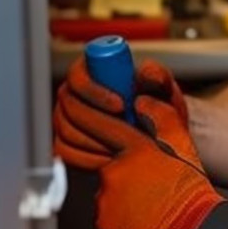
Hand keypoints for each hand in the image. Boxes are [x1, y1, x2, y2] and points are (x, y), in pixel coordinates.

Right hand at [53, 56, 187, 170]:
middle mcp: (74, 93)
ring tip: (121, 145)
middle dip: (97, 121)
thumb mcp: (161, 87)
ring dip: (94, 140)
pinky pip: (65, 152)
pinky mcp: (65, 143)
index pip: (79, 76)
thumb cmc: (158, 103)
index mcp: (92, 70)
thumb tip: (145, 73)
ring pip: (67, 130)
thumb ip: (156, 75)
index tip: (121, 105)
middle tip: (124, 131)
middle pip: (70, 105)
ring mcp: (66, 118)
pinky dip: (87, 157)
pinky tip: (110, 158)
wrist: (157, 132)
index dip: (95, 91)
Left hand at [60, 88, 227, 228]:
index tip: (86, 116)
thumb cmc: (191, 191)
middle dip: (125, 177)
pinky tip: (142, 227)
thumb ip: (162, 117)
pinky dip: (119, 226)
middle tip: (151, 189)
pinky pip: (106, 222)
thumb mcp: (184, 146)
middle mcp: (114, 173)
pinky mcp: (103, 228)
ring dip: (123, 202)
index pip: (104, 126)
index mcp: (134, 150)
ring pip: (108, 197)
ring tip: (150, 210)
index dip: (96, 119)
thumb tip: (141, 101)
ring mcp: (105, 202)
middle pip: (110, 169)